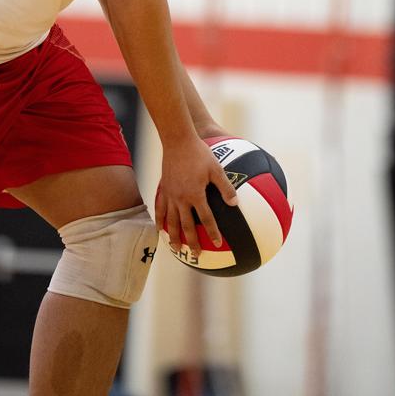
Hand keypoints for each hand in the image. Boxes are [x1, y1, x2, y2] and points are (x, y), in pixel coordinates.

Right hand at [155, 134, 237, 254]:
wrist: (178, 141)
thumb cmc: (200, 153)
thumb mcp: (217, 169)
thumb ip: (225, 187)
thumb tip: (235, 204)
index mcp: (196, 194)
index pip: (206, 219)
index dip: (212, 232)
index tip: (217, 243)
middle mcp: (181, 198)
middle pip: (186, 226)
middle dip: (192, 242)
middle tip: (196, 255)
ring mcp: (170, 195)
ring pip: (171, 221)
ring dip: (174, 236)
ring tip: (175, 248)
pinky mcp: (163, 189)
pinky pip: (160, 208)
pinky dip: (159, 220)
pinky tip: (159, 228)